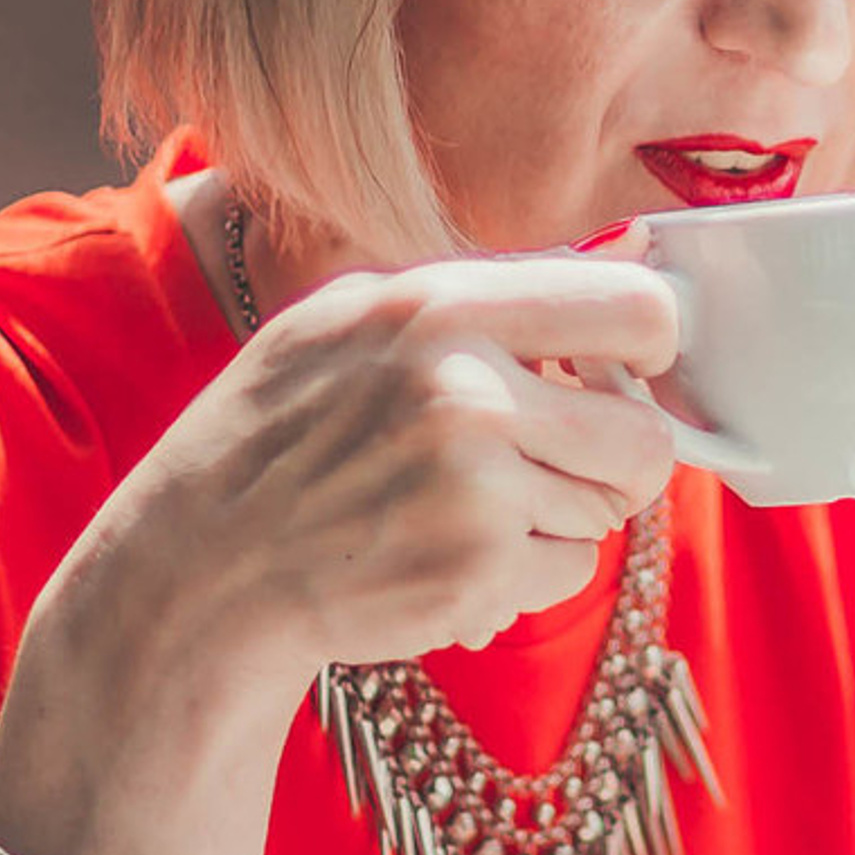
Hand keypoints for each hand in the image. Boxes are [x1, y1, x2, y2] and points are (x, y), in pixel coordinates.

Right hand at [65, 254, 684, 698]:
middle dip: (619, 462)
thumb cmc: (280, 439)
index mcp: (438, 306)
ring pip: (607, 511)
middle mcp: (464, 390)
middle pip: (646, 437)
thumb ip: (477, 299)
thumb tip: (625, 278)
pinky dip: (524, 576)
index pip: (636, 309)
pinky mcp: (475, 572)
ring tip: (462, 510)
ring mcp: (473, 489)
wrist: (200, 569)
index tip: (631, 371)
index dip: (654, 347)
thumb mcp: (349, 322)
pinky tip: (445, 557)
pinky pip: (567, 573)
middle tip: (562, 467)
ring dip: (557, 520)